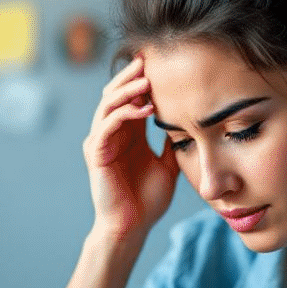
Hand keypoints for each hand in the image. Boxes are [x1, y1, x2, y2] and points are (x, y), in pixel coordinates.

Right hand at [83, 56, 178, 240]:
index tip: (163, 64)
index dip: (142, 79)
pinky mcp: (96, 153)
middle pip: (115, 92)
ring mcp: (100, 142)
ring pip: (108, 104)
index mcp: (126, 133)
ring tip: (147, 81)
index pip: (130, 97)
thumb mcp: (168, 163)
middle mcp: (109, 133)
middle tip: (149, 60)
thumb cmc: (148, 199)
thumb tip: (190, 121)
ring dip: (127, 90)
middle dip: (131, 75)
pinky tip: (146, 109)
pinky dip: (125, 113)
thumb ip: (172, 141)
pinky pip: (108, 125)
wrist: (132, 227)